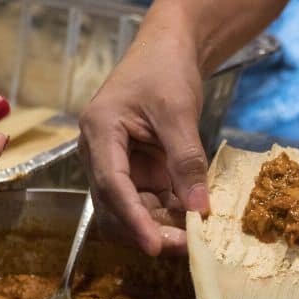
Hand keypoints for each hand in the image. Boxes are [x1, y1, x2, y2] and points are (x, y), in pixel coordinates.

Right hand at [78, 31, 208, 256]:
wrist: (168, 50)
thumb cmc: (165, 70)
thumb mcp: (179, 112)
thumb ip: (186, 160)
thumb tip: (200, 209)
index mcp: (99, 131)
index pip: (111, 183)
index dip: (133, 218)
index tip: (155, 246)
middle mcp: (100, 154)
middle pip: (115, 206)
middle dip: (147, 230)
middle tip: (186, 248)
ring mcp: (118, 165)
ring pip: (132, 210)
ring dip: (160, 226)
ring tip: (194, 239)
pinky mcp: (137, 170)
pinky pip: (149, 201)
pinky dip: (169, 214)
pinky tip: (194, 223)